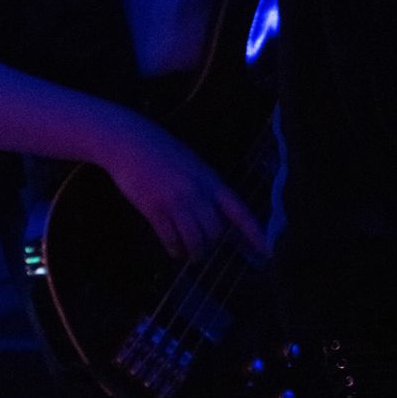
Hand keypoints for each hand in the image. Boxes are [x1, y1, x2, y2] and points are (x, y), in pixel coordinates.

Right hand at [101, 116, 267, 263]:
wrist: (129, 142)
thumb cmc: (162, 151)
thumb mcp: (194, 166)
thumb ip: (207, 189)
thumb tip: (218, 215)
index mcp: (211, 180)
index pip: (240, 212)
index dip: (255, 234)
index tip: (267, 252)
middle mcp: (198, 193)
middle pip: (215, 231)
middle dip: (212, 244)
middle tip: (205, 249)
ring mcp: (176, 201)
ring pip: (195, 239)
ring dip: (195, 252)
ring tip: (191, 255)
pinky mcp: (154, 209)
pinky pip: (170, 238)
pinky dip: (174, 249)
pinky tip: (174, 252)